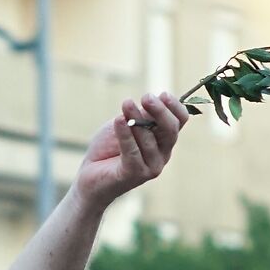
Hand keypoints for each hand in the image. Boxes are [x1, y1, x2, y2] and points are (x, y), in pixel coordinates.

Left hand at [71, 92, 187, 210]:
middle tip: (146, 97)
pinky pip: (132, 152)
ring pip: (149, 139)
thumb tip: (155, 100)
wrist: (90, 175)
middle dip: (160, 111)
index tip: (162, 94)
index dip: (174, 106)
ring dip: (136, 118)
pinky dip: (126, 134)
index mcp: (164, 139)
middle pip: (171, 130)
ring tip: (125, 104)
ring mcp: (151, 167)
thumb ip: (142, 115)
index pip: (180, 121)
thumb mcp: (127, 124)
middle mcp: (162, 154)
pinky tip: (119, 120)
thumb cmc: (109, 147)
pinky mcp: (134, 175)